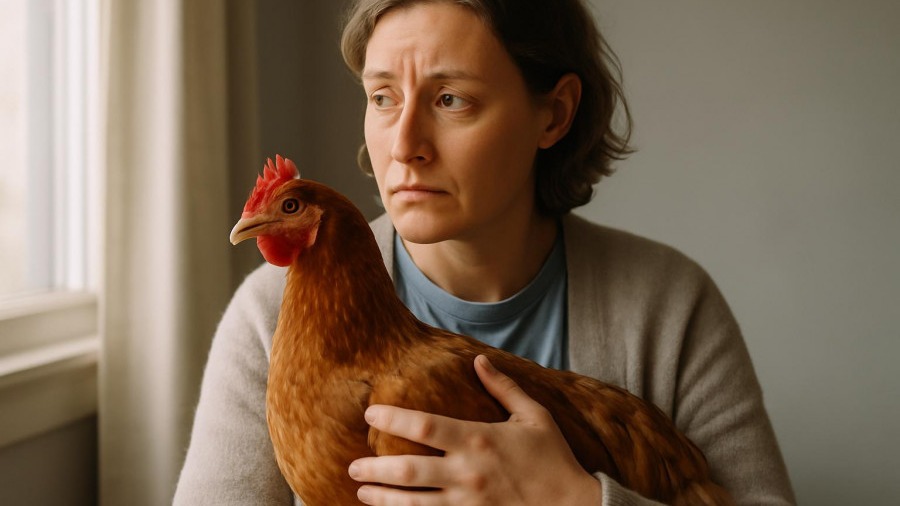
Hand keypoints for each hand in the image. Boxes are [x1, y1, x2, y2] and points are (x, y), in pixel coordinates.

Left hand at [348, 355, 601, 504]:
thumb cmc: (554, 458)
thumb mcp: (534, 416)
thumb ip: (503, 387)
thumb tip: (478, 360)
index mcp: (479, 440)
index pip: (424, 427)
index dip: (393, 419)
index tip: (371, 413)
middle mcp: (467, 473)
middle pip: (408, 471)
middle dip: (374, 469)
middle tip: (352, 466)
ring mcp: (467, 503)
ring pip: (413, 503)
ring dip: (383, 498)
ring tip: (362, 491)